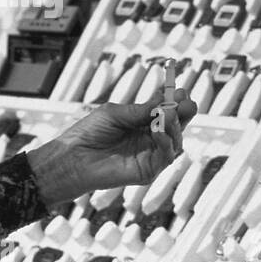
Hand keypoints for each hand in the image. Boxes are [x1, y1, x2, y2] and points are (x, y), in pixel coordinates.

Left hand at [27, 90, 197, 202]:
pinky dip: (166, 142)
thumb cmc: (89, 134)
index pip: (164, 111)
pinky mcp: (148, 170)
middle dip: (183, 112)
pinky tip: (159, 131)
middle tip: (187, 102)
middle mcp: (148, 139)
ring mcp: (150, 155)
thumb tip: (164, 102)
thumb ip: (141, 111)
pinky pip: (165, 157)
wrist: (73, 157)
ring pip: (175, 141)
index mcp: (140, 123)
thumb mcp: (115, 114)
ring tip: (169, 113)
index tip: (181, 90)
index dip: (174, 101)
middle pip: (175, 125)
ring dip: (175, 126)